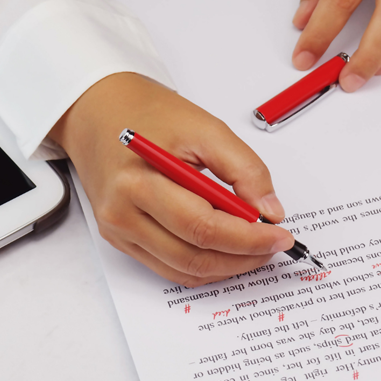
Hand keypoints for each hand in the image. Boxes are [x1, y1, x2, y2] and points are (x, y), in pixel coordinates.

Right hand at [49, 72, 294, 286]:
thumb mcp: (206, 128)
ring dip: (226, 266)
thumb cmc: (149, 113)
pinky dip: (204, 265)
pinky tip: (227, 250)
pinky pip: (169, 266)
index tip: (280, 235)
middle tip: (273, 245)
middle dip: (243, 257)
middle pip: (193, 256)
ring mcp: (119, 230)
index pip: (203, 227)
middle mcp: (122, 214)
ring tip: (255, 249)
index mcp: (138, 182)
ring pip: (183, 271)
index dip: (248, 238)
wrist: (99, 110)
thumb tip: (269, 211)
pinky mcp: (122, 238)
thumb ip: (244, 169)